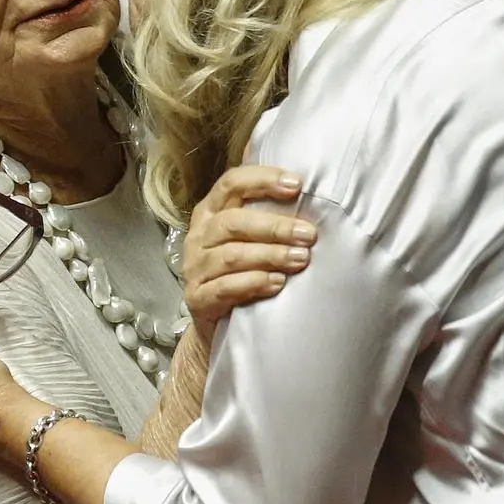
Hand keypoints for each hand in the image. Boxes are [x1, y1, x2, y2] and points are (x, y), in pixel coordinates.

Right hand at [184, 165, 315, 342]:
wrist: (217, 323)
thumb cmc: (241, 270)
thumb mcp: (248, 237)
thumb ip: (267, 211)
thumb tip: (303, 183)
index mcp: (210, 211)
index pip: (231, 183)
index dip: (262, 180)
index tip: (297, 185)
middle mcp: (199, 235)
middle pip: (233, 221)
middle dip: (275, 227)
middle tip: (309, 234)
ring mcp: (194, 268)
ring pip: (231, 256)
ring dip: (270, 255)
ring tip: (300, 259)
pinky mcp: (197, 299)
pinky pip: (224, 288)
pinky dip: (253, 283)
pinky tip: (277, 283)